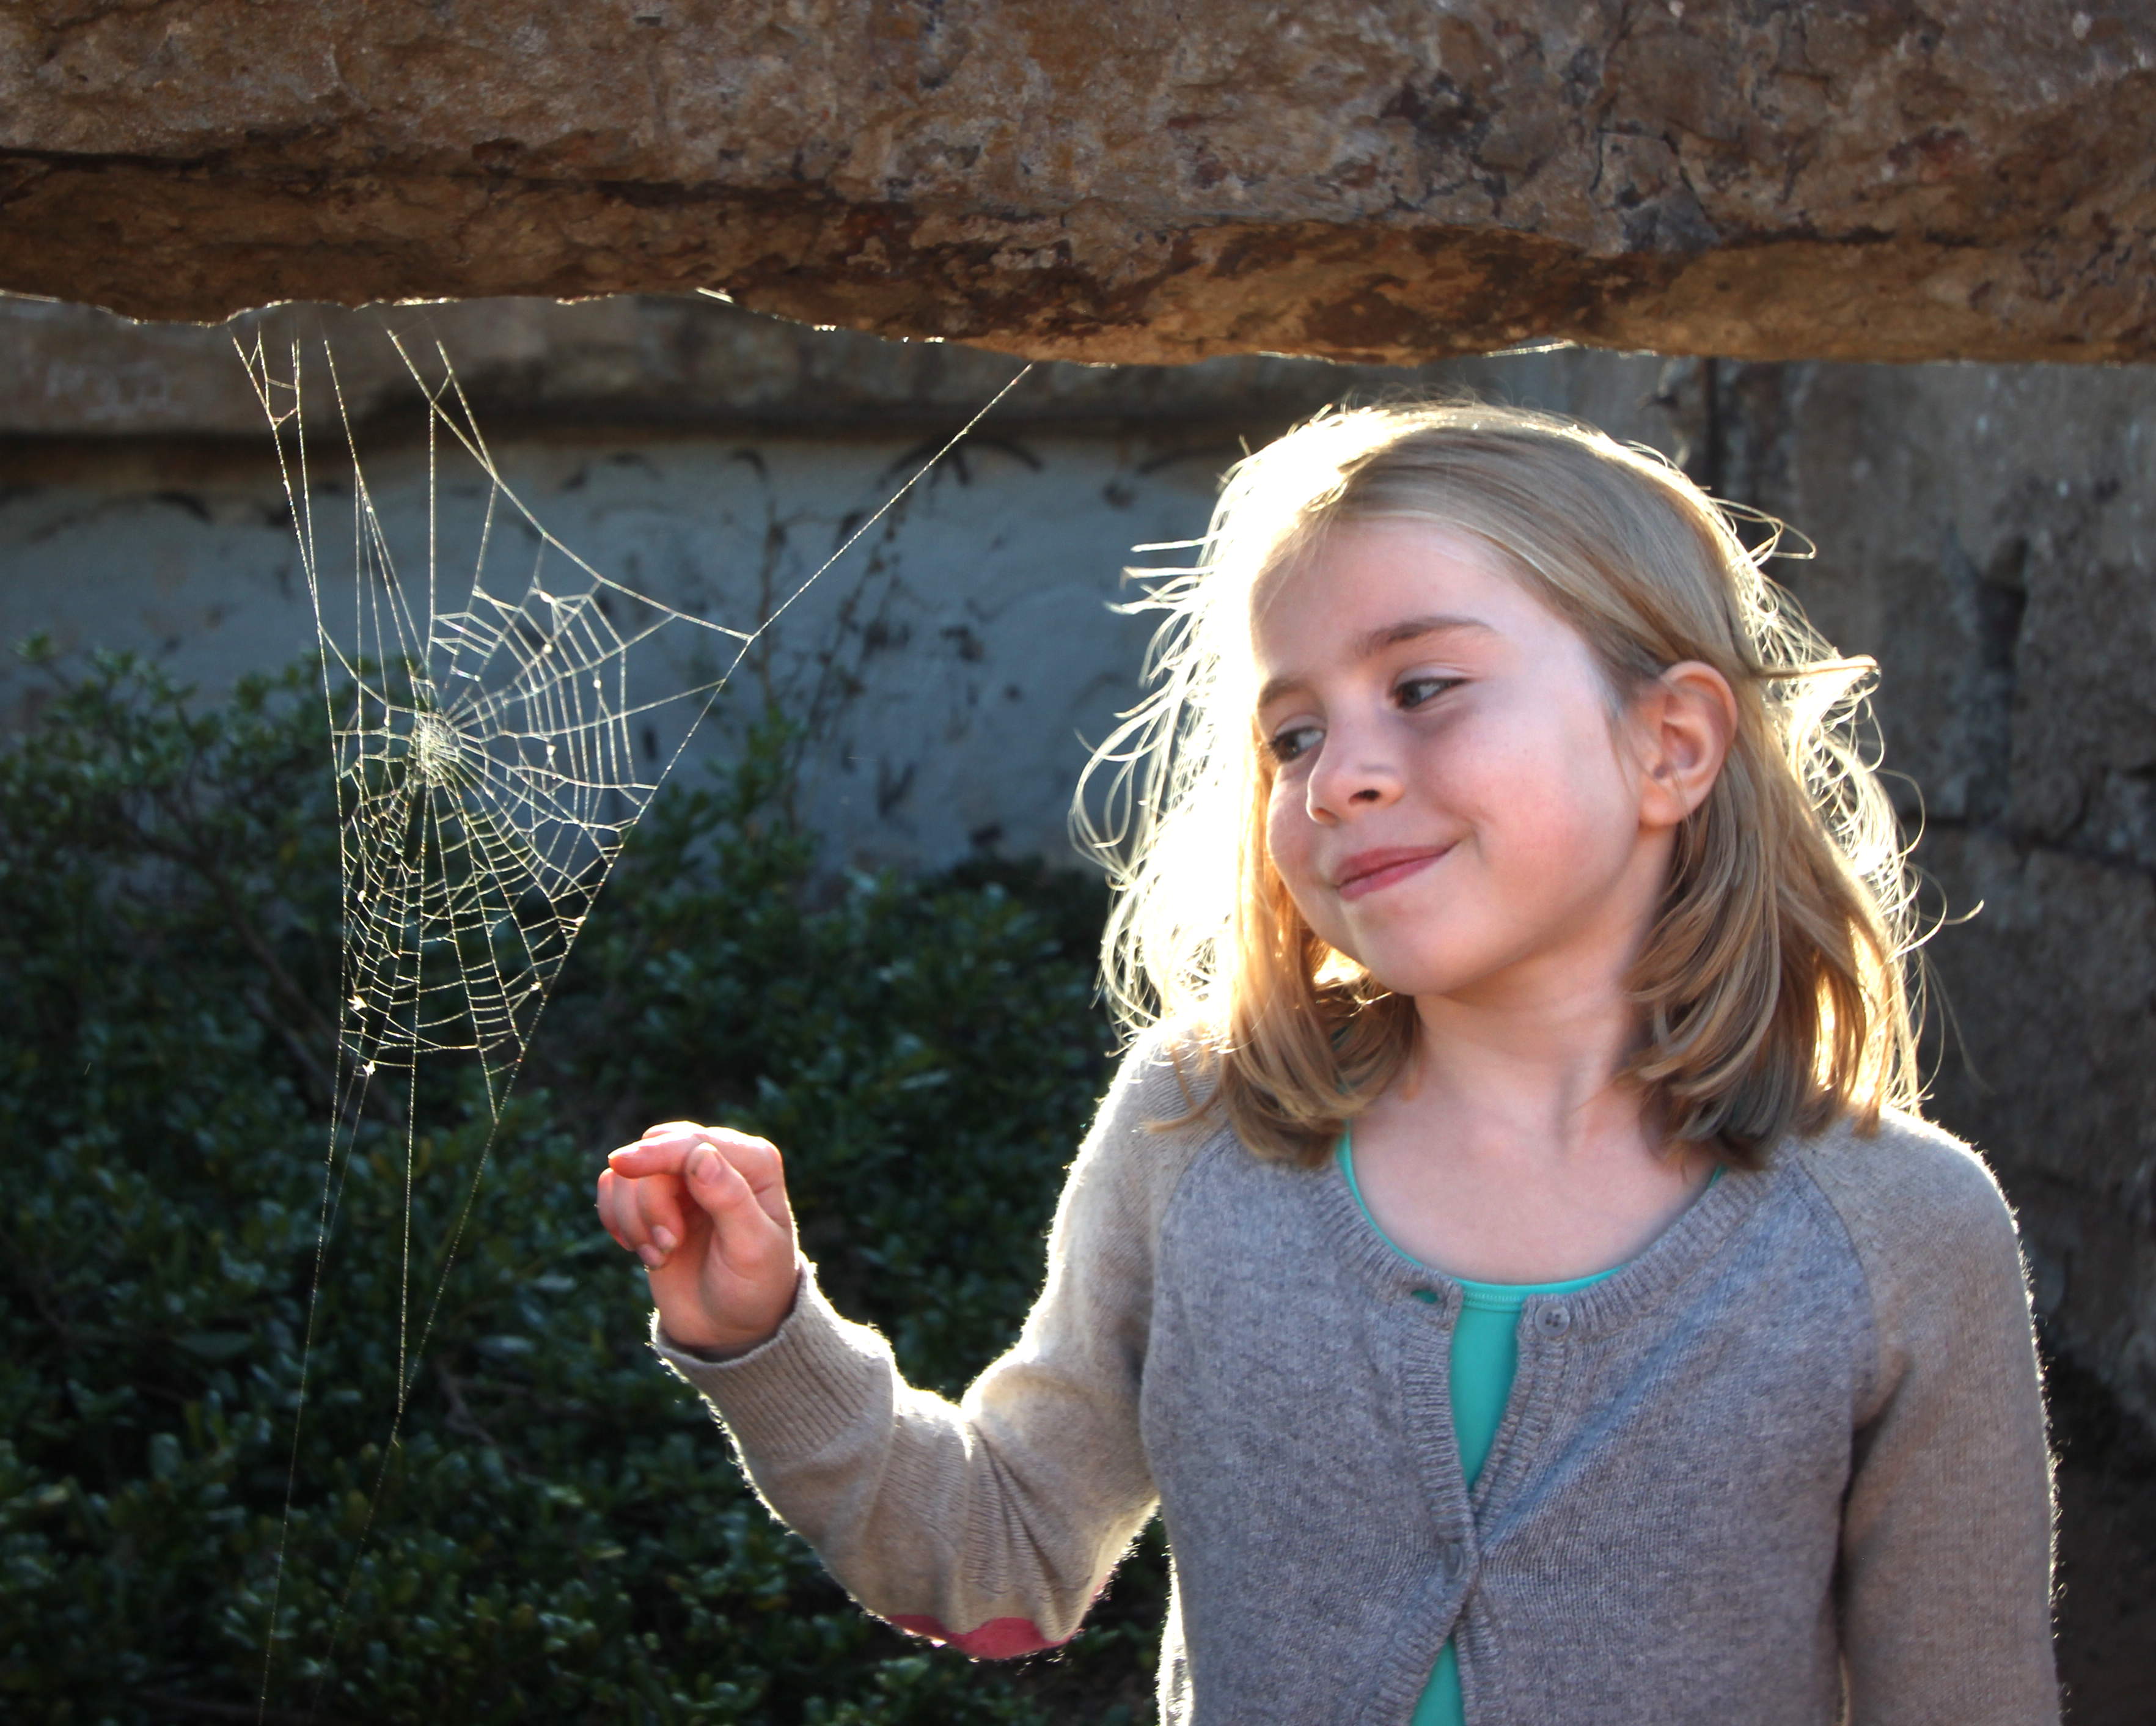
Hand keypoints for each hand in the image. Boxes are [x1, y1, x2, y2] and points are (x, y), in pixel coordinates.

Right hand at [596, 1122, 799, 1356]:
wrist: (730, 1327)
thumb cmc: (753, 1287)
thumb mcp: (752, 1249)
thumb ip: (730, 1199)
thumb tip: (701, 1154)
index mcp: (754, 1162)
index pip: (694, 1142)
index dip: (656, 1153)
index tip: (621, 1167)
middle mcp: (718, 1160)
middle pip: (657, 1150)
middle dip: (649, 1201)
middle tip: (668, 1247)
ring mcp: (682, 1178)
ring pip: (629, 1171)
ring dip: (634, 1219)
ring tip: (661, 1256)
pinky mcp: (653, 1199)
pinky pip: (613, 1186)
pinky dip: (617, 1219)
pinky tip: (641, 1249)